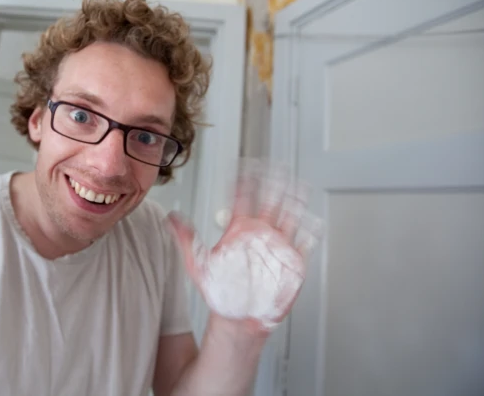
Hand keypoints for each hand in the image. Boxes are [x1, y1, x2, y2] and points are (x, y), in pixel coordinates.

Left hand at [168, 159, 322, 331]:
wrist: (238, 317)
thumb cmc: (219, 291)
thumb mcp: (197, 264)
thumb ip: (186, 239)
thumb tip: (171, 217)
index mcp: (238, 228)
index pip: (242, 197)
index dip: (245, 181)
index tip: (246, 165)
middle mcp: (260, 232)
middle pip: (270, 200)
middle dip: (273, 183)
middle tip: (276, 167)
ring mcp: (278, 245)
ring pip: (290, 216)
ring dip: (294, 201)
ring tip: (297, 187)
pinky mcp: (292, 262)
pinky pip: (305, 243)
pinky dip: (310, 232)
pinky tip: (312, 222)